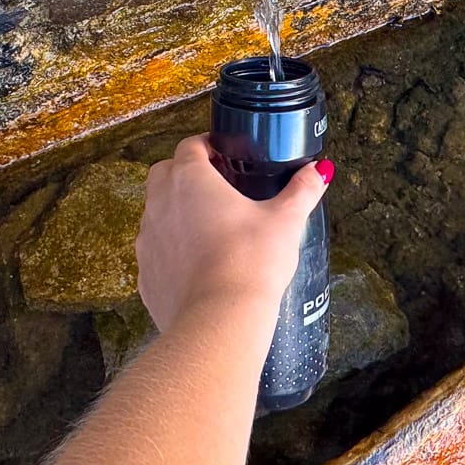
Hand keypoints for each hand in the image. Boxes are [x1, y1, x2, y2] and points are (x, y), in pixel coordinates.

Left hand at [135, 134, 331, 333]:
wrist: (220, 319)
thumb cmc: (250, 262)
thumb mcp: (285, 221)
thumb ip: (302, 190)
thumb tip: (319, 171)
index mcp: (190, 179)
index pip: (190, 145)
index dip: (206, 146)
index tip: (224, 154)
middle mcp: (160, 203)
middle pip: (164, 173)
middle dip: (184, 174)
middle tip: (216, 188)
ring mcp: (148, 239)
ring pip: (155, 213)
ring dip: (175, 213)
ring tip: (209, 229)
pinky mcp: (145, 274)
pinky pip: (155, 253)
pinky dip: (171, 252)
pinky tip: (198, 266)